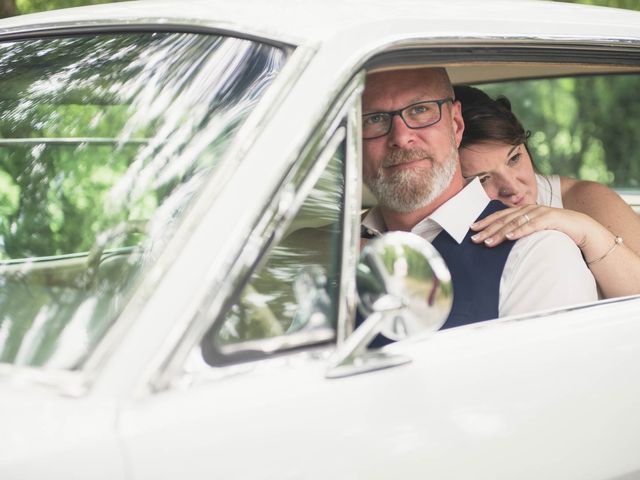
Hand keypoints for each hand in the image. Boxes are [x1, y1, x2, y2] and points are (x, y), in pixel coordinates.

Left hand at [469, 204, 591, 247]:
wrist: (582, 228)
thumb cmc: (556, 230)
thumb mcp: (535, 228)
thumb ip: (520, 229)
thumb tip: (502, 238)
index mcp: (525, 210)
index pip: (501, 215)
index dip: (486, 221)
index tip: (472, 229)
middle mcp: (530, 209)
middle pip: (505, 219)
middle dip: (488, 229)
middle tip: (474, 239)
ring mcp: (540, 212)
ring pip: (515, 223)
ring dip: (500, 233)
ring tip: (488, 242)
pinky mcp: (550, 219)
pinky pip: (532, 226)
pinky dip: (520, 231)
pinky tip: (509, 237)